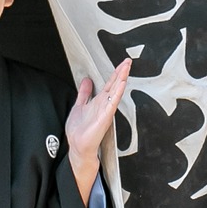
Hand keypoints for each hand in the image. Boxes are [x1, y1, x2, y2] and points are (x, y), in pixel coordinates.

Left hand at [65, 57, 131, 201]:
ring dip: (121, 79)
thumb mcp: (79, 106)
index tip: (122, 63)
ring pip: (115, 92)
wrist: (78, 146)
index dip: (115, 73)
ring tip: (126, 68)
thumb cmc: (79, 130)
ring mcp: (106, 111)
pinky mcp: (105, 118)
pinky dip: (117, 93)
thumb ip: (84, 93)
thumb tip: (87, 80)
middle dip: (121, 72)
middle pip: (115, 85)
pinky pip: (112, 103)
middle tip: (128, 61)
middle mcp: (104, 105)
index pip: (109, 84)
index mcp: (99, 101)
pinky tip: (121, 85)